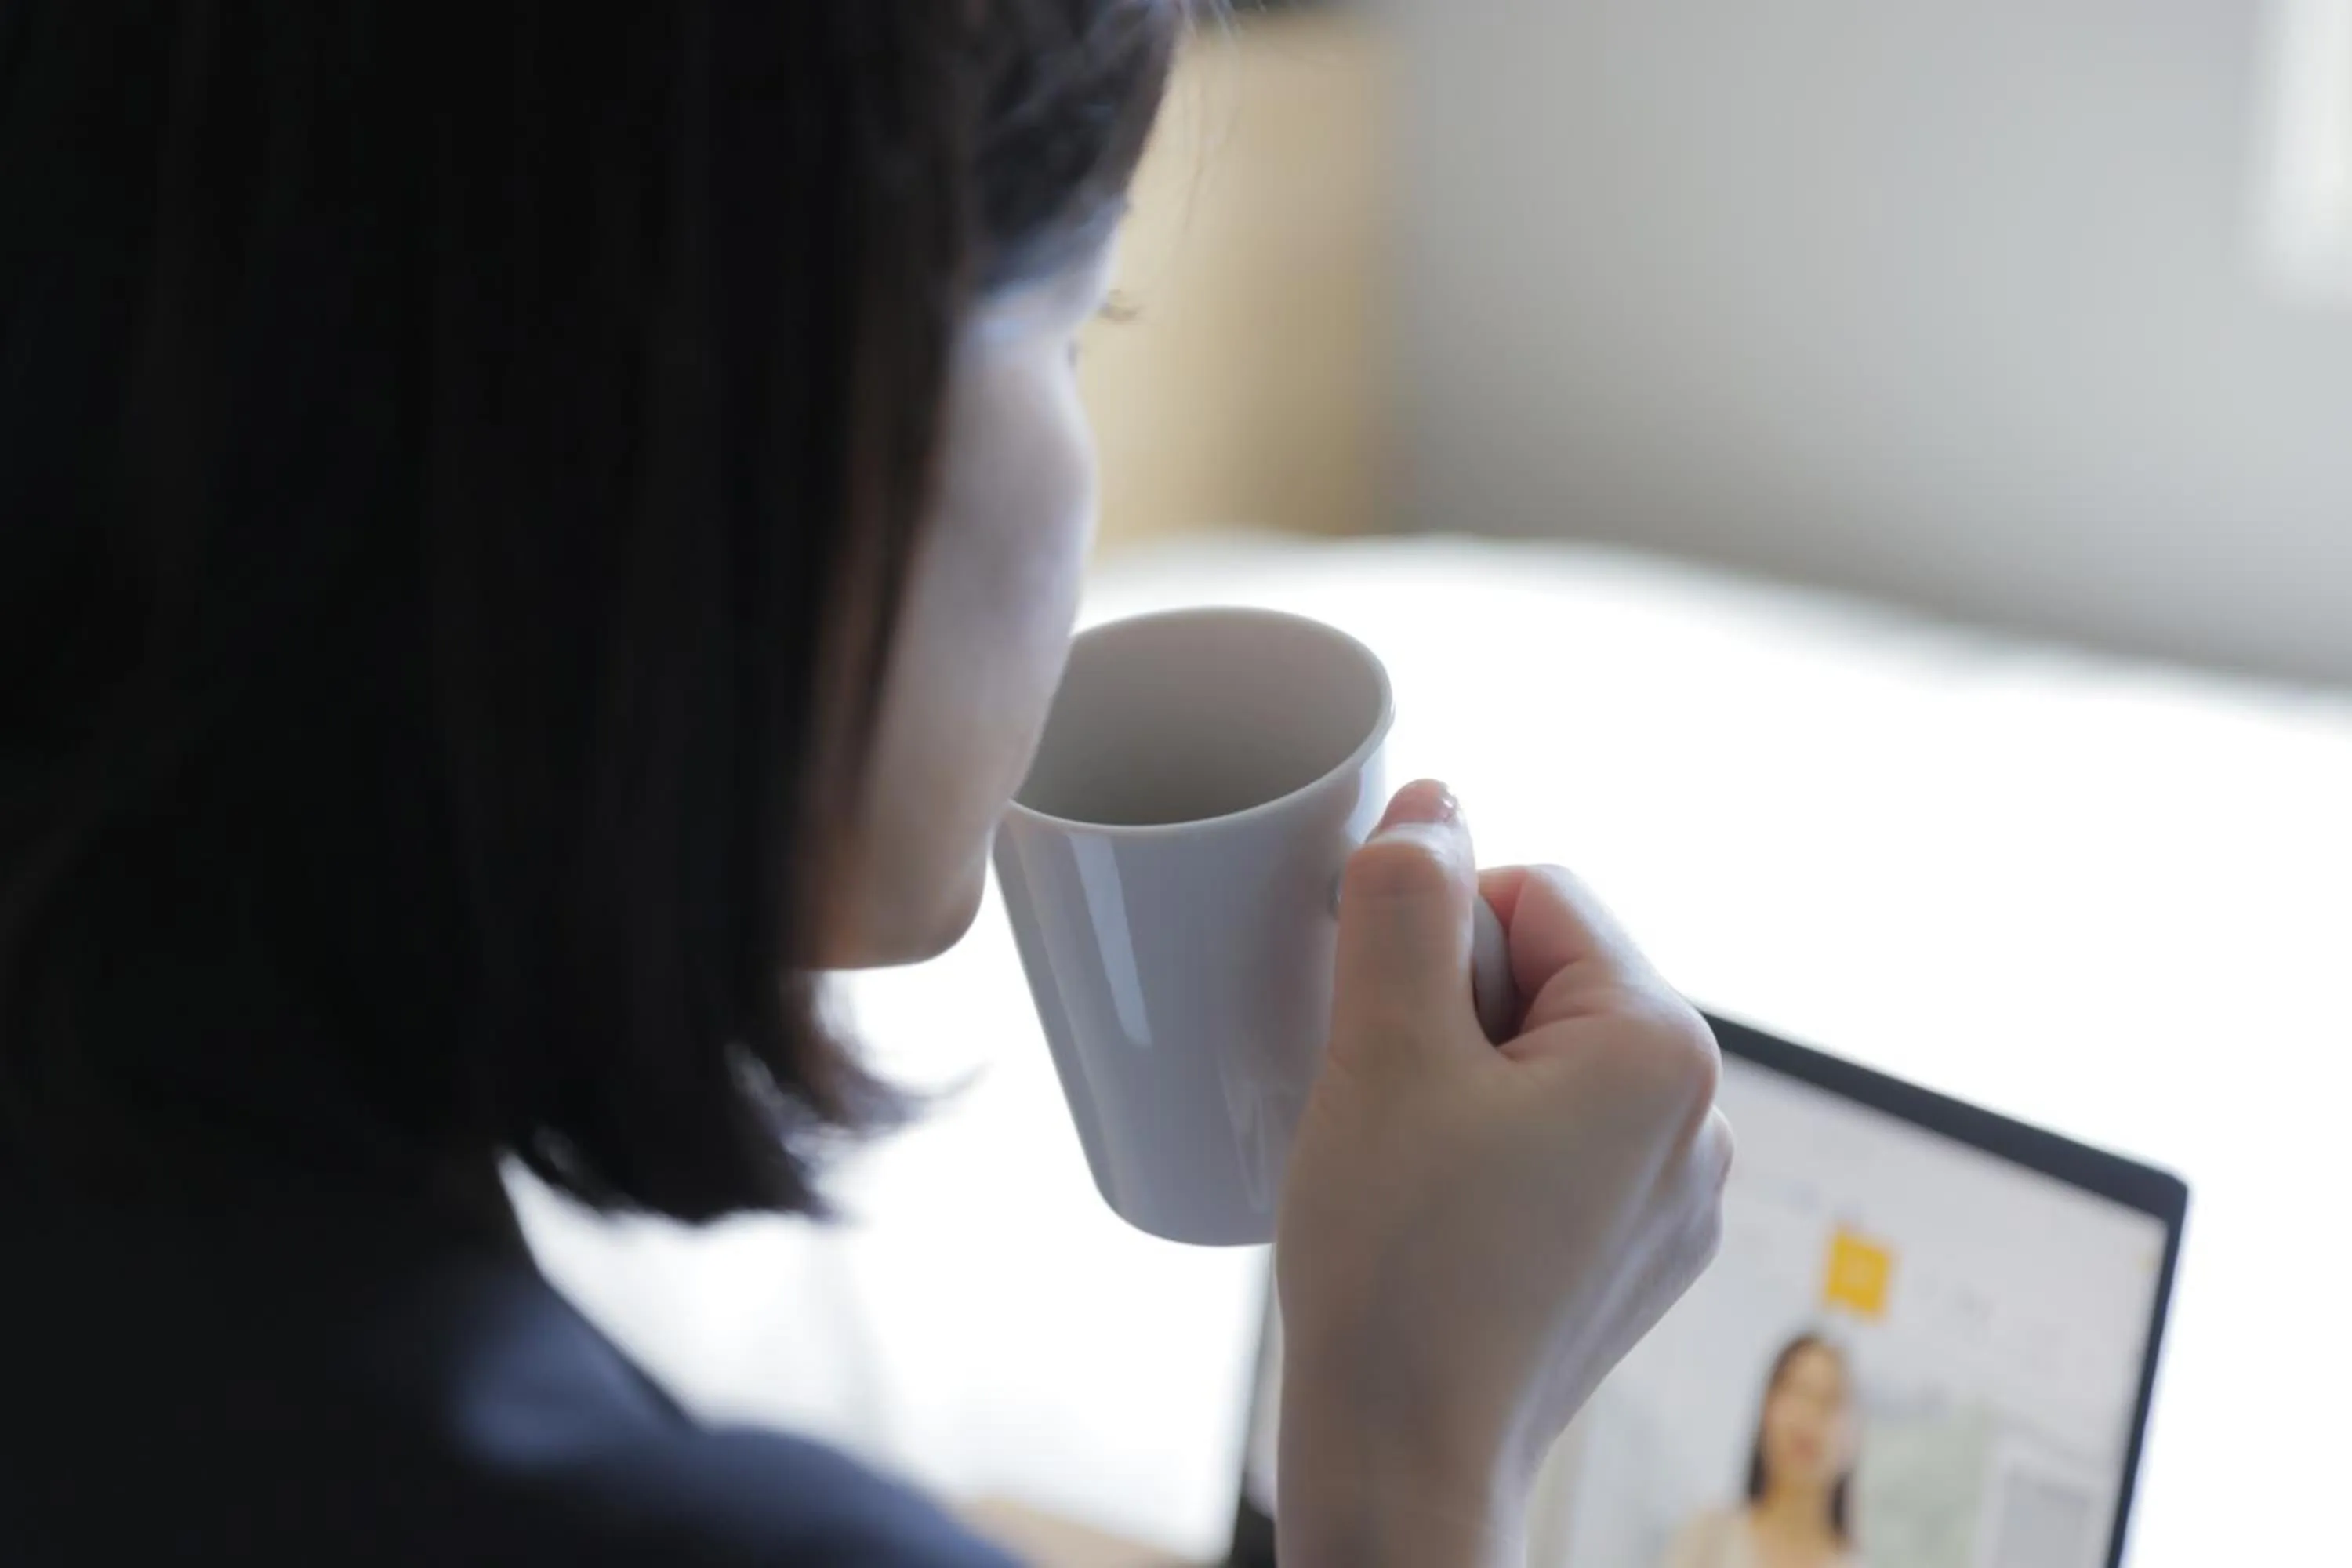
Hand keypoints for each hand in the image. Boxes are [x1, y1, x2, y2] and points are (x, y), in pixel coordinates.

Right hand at [1275, 780, 1731, 1567]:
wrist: (1405, 1466)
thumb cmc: (1397, 1270)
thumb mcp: (1380, 1050)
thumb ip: (1407, 900)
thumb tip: (1434, 802)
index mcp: (1662, 1049)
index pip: (1534, 895)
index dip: (1430, 936)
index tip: (1375, 1023)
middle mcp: (1700, 1121)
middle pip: (1544, 977)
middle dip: (1447, 1011)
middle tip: (1381, 1102)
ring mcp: (1673, 1200)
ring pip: (1540, 1062)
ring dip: (1457, 1080)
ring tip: (1401, 1166)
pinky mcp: (1632, 1257)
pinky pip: (1553, 1145)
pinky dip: (1483, 1151)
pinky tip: (1432, 1217)